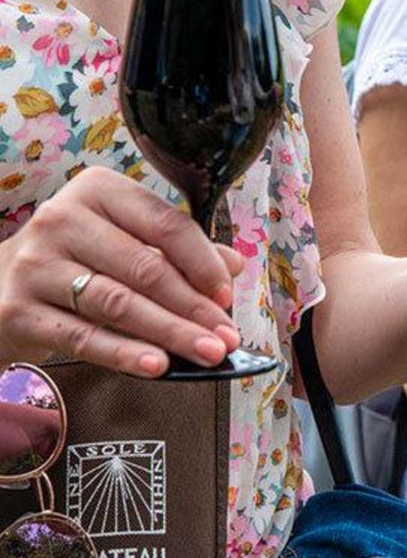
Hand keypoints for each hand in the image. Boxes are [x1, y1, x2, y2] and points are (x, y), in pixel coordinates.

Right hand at [0, 168, 243, 376]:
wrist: (1, 283)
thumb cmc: (81, 258)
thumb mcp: (128, 241)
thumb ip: (179, 250)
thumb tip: (233, 264)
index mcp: (99, 191)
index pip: (166, 224)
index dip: (203, 263)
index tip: (227, 296)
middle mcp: (62, 218)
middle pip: (145, 268)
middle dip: (193, 308)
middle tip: (227, 338)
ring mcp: (35, 264)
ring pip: (118, 303)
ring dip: (170, 333)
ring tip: (207, 354)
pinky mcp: (18, 308)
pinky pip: (82, 336)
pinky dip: (125, 353)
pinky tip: (159, 366)